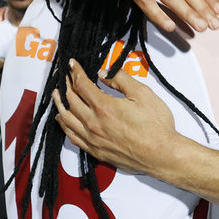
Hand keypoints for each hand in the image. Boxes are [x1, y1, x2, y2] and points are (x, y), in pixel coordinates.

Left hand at [53, 59, 179, 173]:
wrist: (162, 155)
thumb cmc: (156, 127)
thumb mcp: (143, 94)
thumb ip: (121, 80)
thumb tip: (105, 73)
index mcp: (104, 107)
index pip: (82, 84)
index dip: (75, 71)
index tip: (73, 64)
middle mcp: (94, 124)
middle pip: (71, 100)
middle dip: (65, 84)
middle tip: (64, 75)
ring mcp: (93, 139)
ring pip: (67, 119)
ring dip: (60, 104)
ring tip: (56, 94)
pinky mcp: (96, 151)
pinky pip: (73, 137)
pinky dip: (64, 125)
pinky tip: (63, 120)